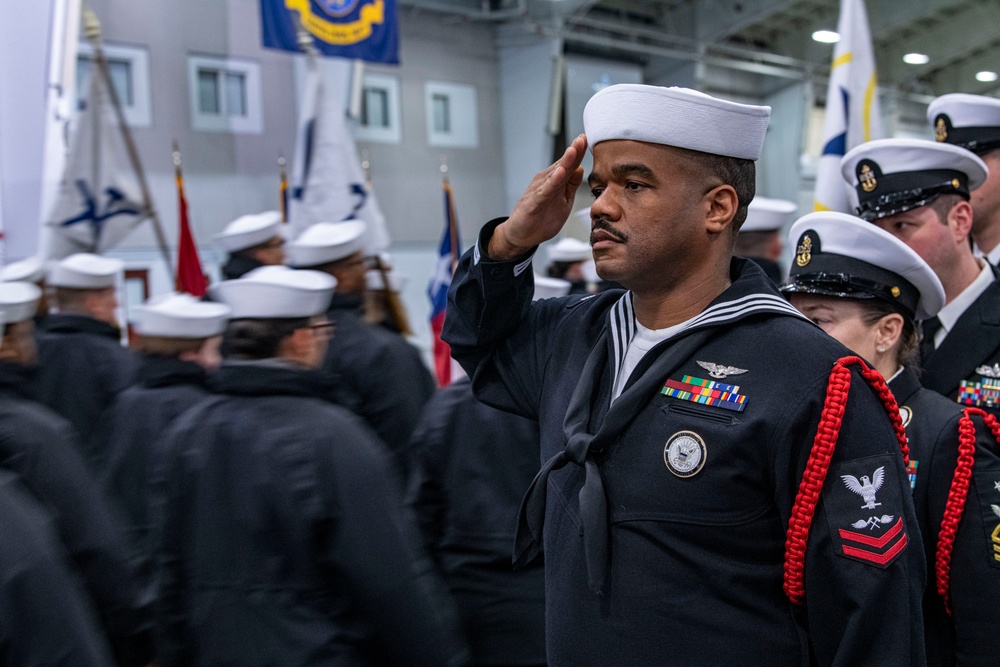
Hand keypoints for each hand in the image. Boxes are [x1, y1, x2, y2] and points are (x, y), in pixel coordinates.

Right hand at [488, 135, 587, 259]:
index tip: (587, 139)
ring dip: (564, 162)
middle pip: (563, 165)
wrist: (522, 235)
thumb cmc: (542, 218)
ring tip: (573, 150)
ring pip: (554, 175)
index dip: (579, 153)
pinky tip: (559, 173)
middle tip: (582, 138)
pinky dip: (552, 182)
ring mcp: (539, 191)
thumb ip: (571, 185)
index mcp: (556, 182)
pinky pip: (545, 191)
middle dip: (573, 151)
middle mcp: (546, 182)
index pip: (570, 165)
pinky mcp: (533, 203)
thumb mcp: (563, 201)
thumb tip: (580, 168)